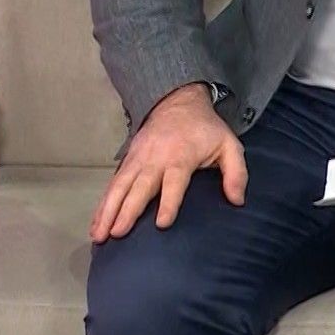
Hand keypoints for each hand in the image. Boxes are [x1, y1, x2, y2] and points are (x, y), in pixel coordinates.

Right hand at [90, 83, 245, 243]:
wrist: (178, 100)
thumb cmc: (205, 129)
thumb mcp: (229, 145)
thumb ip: (236, 172)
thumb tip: (237, 201)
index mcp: (181, 156)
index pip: (174, 182)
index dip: (168, 202)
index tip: (161, 224)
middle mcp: (155, 158)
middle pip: (139, 187)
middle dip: (127, 210)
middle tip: (117, 234)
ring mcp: (138, 158)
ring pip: (120, 186)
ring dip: (108, 210)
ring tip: (99, 234)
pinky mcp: (128, 160)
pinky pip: (113, 183)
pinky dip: (103, 203)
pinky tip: (96, 223)